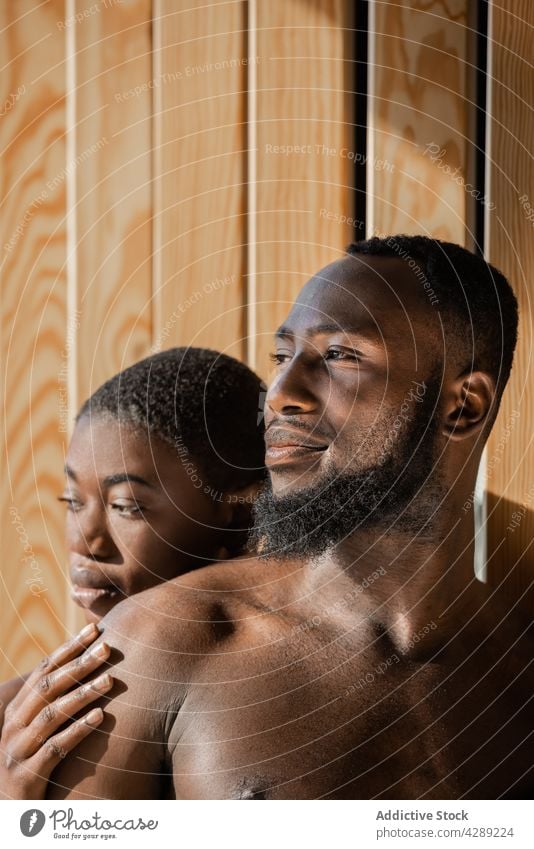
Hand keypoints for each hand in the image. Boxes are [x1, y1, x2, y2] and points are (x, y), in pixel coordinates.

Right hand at [0, 622, 112, 798]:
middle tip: (107, 648)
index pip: (44, 669)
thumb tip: (87, 663)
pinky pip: (54, 749)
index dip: (69, 648)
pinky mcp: (27, 776)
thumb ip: (55, 700)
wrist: (12, 814)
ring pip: (51, 715)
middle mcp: (14, 725)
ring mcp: (18, 750)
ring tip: (110, 681)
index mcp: (17, 708)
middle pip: (48, 687)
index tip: (95, 629)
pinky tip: (100, 718)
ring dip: (82, 695)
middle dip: (79, 665)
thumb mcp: (38, 728)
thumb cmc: (33, 762)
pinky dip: (77, 731)